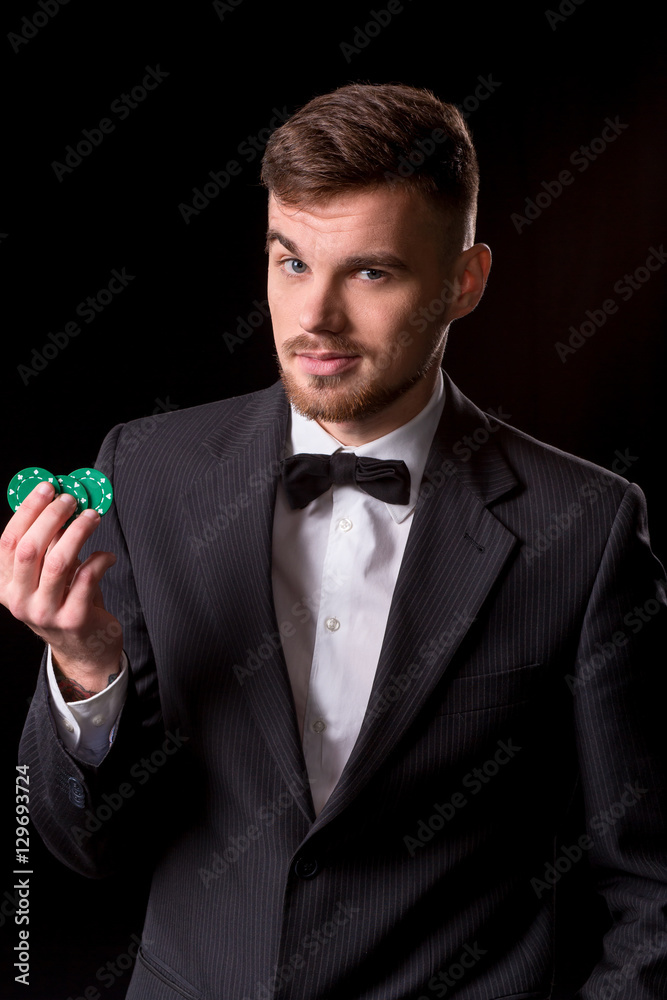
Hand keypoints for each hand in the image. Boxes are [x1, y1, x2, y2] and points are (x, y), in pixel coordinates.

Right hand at [0, 480, 121, 692]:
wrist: (84, 649)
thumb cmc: (66, 602)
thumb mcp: (46, 576)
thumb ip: (47, 544)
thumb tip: (59, 501)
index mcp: (6, 586)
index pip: (8, 542)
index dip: (28, 511)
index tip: (47, 488)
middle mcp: (19, 601)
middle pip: (30, 549)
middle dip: (52, 517)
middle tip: (72, 499)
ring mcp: (45, 612)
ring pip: (59, 561)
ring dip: (78, 532)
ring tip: (93, 517)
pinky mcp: (74, 619)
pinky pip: (87, 578)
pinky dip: (100, 559)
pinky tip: (108, 555)